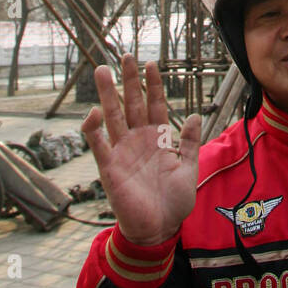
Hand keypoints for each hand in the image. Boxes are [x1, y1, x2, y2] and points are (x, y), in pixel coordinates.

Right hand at [82, 55, 200, 245]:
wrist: (159, 231)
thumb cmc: (174, 203)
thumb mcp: (188, 169)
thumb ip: (189, 142)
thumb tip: (194, 115)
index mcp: (157, 139)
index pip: (154, 105)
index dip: (152, 85)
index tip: (151, 64)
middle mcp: (138, 141)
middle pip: (131, 104)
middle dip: (129, 81)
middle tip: (125, 56)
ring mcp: (122, 152)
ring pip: (113, 117)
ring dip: (107, 94)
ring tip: (102, 70)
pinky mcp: (109, 168)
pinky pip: (99, 144)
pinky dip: (93, 128)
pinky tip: (93, 111)